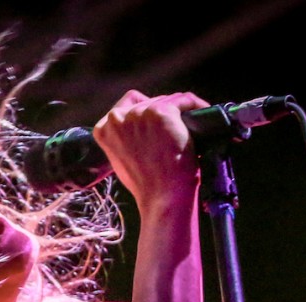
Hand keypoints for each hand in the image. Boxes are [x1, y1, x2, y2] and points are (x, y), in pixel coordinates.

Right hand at [92, 90, 209, 215]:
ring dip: (181, 110)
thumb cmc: (146, 185)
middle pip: (147, 101)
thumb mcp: (121, 159)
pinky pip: (184, 100)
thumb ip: (124, 138)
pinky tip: (202, 115)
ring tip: (193, 124)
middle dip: (164, 112)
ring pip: (167, 99)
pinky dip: (196, 106)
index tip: (157, 125)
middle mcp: (117, 118)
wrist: (162, 197)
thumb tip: (142, 127)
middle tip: (178, 129)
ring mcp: (139, 114)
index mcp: (103, 129)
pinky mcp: (161, 113)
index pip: (125, 107)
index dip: (144, 113)